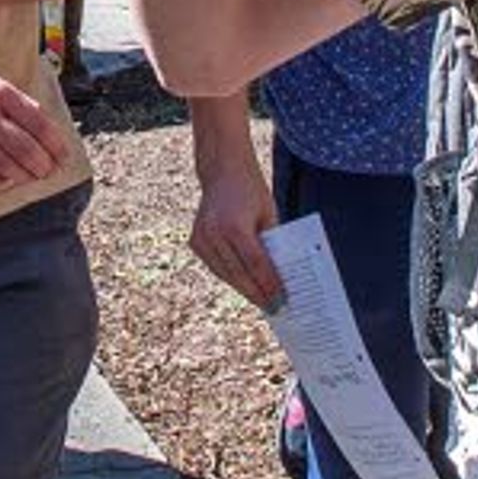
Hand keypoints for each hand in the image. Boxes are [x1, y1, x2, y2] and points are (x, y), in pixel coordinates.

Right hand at [0, 57, 69, 189]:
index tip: (63, 157)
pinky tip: (2, 180)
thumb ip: (17, 102)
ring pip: (3, 163)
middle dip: (43, 165)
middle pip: (24, 147)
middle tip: (49, 172)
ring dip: (22, 176)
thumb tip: (46, 126)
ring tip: (30, 178)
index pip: (38, 124)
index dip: (55, 145)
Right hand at [188, 150, 282, 306]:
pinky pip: (216, 266)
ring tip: (261, 300)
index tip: (282, 299)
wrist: (223, 171)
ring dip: (244, 289)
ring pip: (225, 274)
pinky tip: (245, 285)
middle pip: (240, 273)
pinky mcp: (195, 241)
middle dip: (258, 293)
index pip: (257, 264)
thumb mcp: (268, 214)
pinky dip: (230, 277)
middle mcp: (215, 234)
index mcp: (235, 226)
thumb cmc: (252, 191)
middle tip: (273, 307)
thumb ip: (272, 242)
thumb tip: (280, 274)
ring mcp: (202, 238)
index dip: (270, 284)